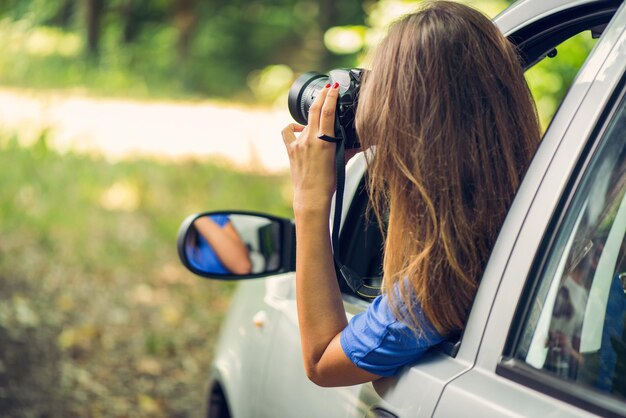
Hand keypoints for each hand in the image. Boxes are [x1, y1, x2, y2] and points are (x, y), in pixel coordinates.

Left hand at [282, 82, 339, 214]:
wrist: (311, 197)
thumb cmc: (328, 183)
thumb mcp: (341, 162)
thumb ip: (348, 148)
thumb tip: (360, 141)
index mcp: (324, 141)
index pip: (327, 112)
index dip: (331, 96)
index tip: (334, 86)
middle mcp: (310, 139)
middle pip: (315, 109)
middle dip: (322, 95)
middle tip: (328, 87)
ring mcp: (298, 144)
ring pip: (305, 121)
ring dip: (313, 115)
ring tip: (319, 116)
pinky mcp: (291, 149)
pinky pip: (288, 132)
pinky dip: (294, 127)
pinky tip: (299, 129)